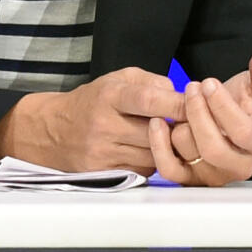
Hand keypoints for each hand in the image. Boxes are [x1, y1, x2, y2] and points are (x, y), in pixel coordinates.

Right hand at [0, 67, 185, 174]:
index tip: (198, 103)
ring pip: (151, 155)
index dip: (177, 103)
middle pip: (155, 133)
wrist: (53, 130)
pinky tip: (147, 150)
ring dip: (165, 147)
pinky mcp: (102, 172)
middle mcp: (104, 125)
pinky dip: (150, 161)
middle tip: (191, 123)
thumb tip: (180, 94)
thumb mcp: (118, 78)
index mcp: (110, 96)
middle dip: (177, 129)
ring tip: (169, 136)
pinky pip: (141, 171)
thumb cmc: (94, 100)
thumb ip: (151, 82)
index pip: (148, 100)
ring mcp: (102, 152)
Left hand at [148, 49, 251, 185]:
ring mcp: (213, 176)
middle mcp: (238, 167)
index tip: (209, 83)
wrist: (231, 126)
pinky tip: (159, 123)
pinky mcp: (189, 180)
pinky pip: (168, 169)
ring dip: (180, 123)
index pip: (242, 132)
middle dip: (197, 112)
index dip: (222, 106)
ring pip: (188, 152)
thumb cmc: (244, 107)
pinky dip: (159, 145)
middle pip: (212, 147)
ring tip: (182, 102)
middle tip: (192, 88)